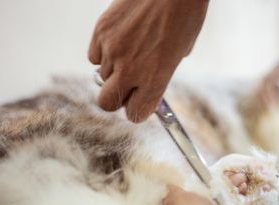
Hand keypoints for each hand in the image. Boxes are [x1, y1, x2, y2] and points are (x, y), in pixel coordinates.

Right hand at [89, 0, 208, 121]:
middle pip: (107, 103)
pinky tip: (119, 39)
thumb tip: (149, 83)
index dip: (136, 110)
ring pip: (102, 76)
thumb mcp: (180, 51)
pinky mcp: (101, 32)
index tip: (139, 103)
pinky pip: (94, 56)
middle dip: (115, 98)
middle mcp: (131, 70)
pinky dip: (103, 52)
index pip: (135, 114)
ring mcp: (113, 50)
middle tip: (126, 87)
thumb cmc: (185, 15)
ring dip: (113, 70)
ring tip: (130, 51)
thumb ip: (162, 72)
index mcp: (155, 80)